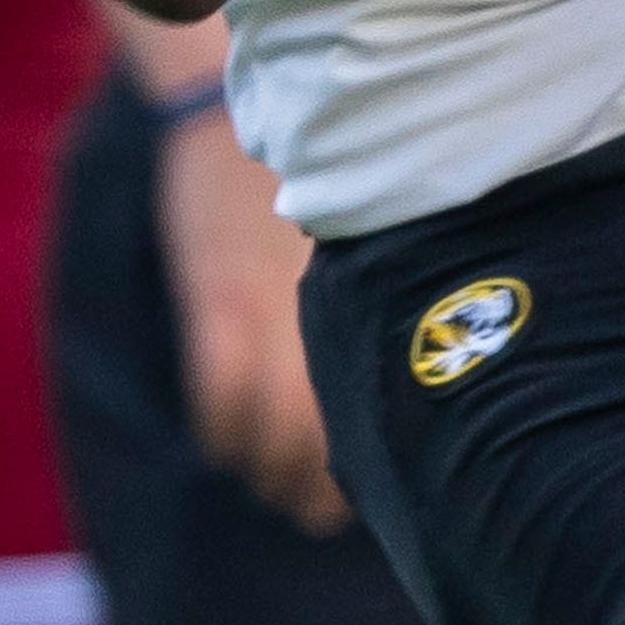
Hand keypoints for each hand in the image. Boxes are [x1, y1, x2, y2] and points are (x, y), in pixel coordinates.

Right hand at [154, 102, 350, 528]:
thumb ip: (381, 295)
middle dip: (324, 489)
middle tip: (321, 516)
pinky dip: (221, 432)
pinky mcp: (214, 302)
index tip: (382, 489)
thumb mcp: (364, 232)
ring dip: (270, 472)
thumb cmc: (309, 164)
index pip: (389, 403)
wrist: (221, 108)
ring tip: (274, 493)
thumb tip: (410, 361)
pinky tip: (223, 447)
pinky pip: (218, 397)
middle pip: (332, 429)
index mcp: (376, 300)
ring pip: (274, 428)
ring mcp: (269, 311)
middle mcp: (326, 315)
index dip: (381, 456)